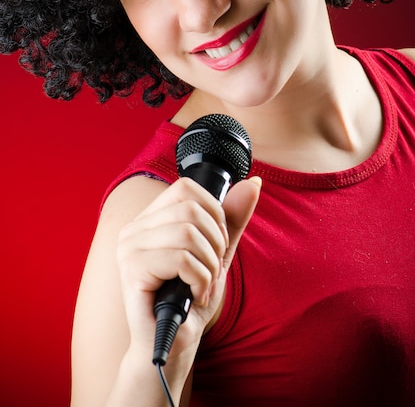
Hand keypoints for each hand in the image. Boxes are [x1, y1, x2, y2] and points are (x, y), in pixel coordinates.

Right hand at [116, 175, 260, 360]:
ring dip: (209, 265)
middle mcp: (134, 228)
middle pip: (190, 208)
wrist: (172, 344)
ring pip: (188, 233)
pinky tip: (196, 295)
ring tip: (204, 285)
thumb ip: (233, 219)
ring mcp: (129, 248)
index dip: (214, 211)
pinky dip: (200, 279)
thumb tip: (253, 183)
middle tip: (212, 269)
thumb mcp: (218, 252)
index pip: (186, 187)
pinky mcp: (132, 270)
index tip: (218, 242)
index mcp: (150, 219)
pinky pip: (181, 258)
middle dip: (215, 242)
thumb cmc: (190, 298)